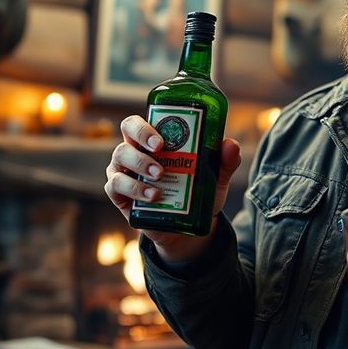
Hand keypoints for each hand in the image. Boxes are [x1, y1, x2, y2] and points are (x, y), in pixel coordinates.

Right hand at [105, 115, 240, 261]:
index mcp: (152, 140)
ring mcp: (123, 171)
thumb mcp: (215, 177)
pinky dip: (134, 188)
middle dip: (141, 136)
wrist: (186, 227)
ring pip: (119, 158)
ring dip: (140, 164)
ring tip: (160, 175)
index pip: (141, 121)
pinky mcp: (120, 195)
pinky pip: (116, 186)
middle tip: (159, 149)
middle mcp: (134, 151)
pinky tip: (153, 195)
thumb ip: (225, 161)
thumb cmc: (196, 191)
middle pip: (126, 131)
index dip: (146, 124)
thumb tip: (231, 145)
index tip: (162, 138)